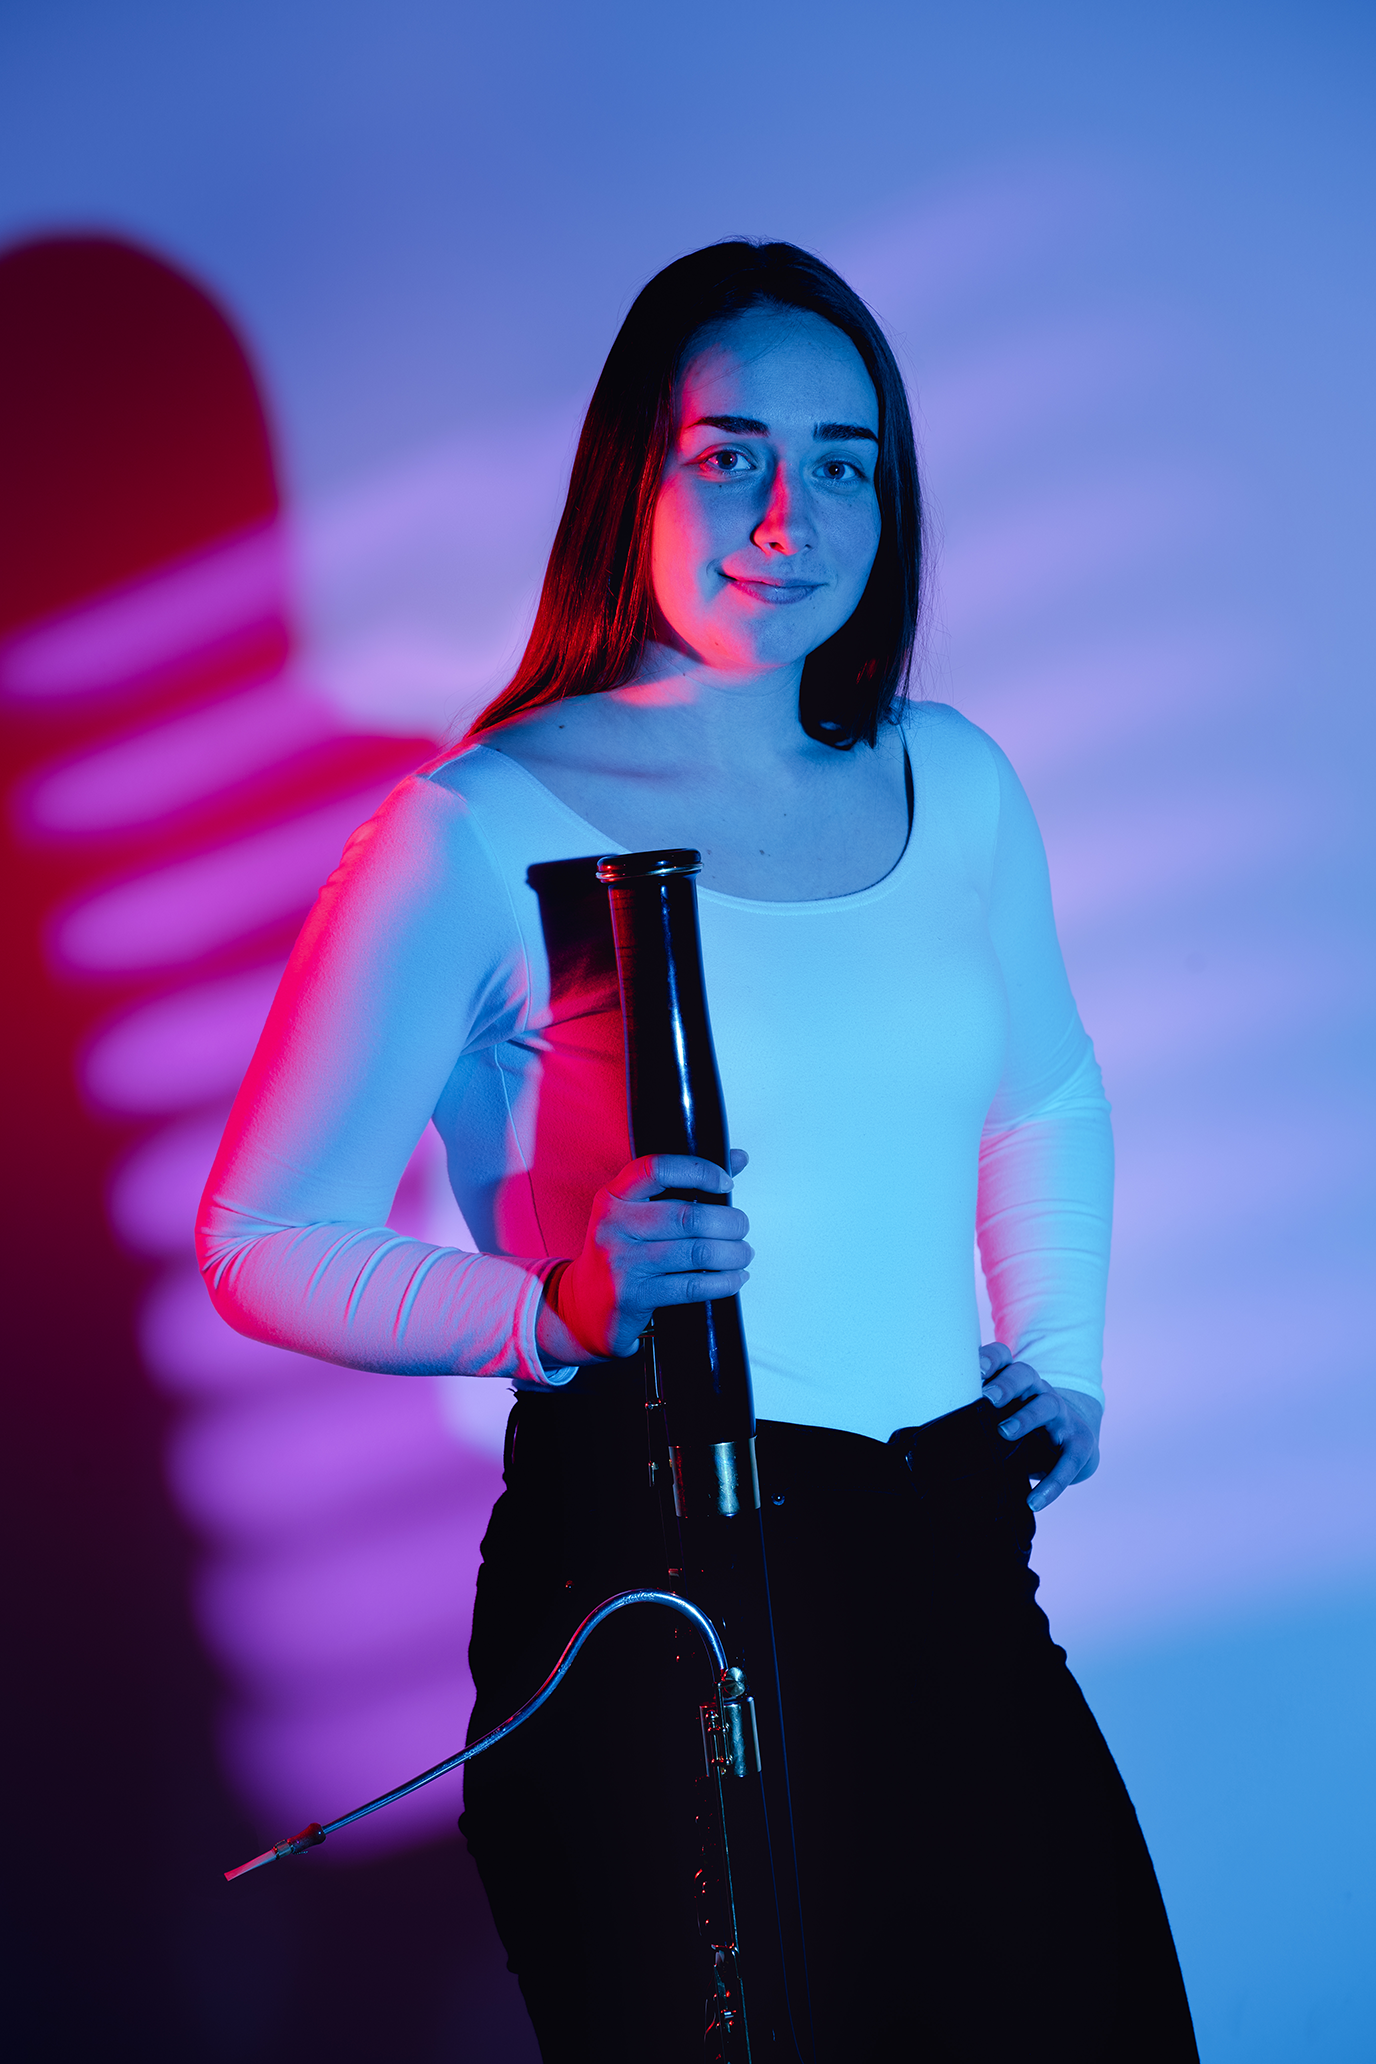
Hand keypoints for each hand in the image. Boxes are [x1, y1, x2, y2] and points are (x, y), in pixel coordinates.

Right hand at [537, 1150, 751, 1363]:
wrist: (581, 1306)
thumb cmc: (621, 1254)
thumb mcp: (638, 1214)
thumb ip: (685, 1185)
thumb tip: (738, 1158)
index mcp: (614, 1196)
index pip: (658, 1169)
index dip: (699, 1171)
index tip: (726, 1181)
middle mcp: (614, 1225)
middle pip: (687, 1216)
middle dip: (728, 1222)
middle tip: (741, 1227)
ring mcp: (622, 1262)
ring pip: (695, 1252)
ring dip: (732, 1253)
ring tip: (742, 1253)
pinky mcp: (633, 1296)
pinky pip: (691, 1286)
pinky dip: (722, 1282)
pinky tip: (734, 1278)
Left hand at [979, 1341, 1101, 1513]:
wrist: (1072, 1446)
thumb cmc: (1022, 1430)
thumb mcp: (1001, 1419)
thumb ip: (974, 1420)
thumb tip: (924, 1442)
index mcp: (1015, 1382)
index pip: (1003, 1357)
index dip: (990, 1359)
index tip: (975, 1368)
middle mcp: (1038, 1391)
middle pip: (1024, 1374)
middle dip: (1006, 1384)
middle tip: (988, 1397)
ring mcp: (1061, 1415)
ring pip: (1047, 1405)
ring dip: (1026, 1417)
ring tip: (1004, 1432)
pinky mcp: (1079, 1443)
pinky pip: (1068, 1461)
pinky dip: (1052, 1482)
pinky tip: (1034, 1501)